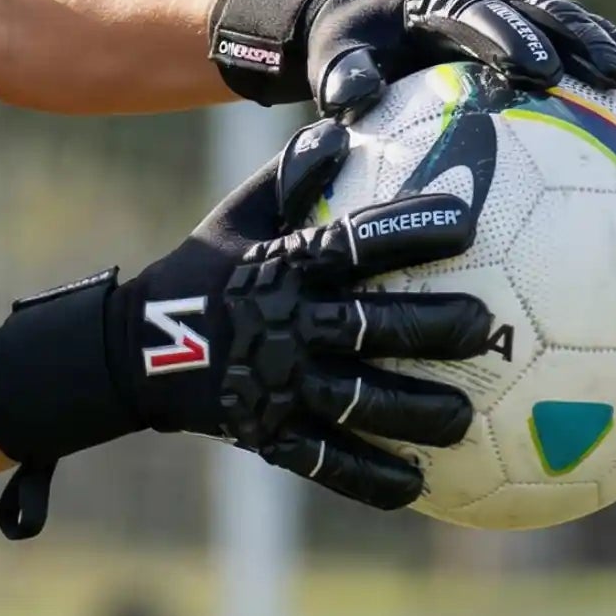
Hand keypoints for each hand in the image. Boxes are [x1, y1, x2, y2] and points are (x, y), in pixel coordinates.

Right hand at [0, 120, 494, 537]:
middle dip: (431, 327)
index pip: (354, 243)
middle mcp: (285, 325)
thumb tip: (340, 128)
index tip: (464, 221)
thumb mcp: (234, 219)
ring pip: (357, 400)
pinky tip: (416, 486)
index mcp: (282, 268)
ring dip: (414, 410)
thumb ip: (287, 179)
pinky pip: (325, 461)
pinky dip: (369, 477)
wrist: (133, 351)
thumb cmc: (201, 274)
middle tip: (482, 327)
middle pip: (369, 326)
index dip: (409, 230)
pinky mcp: (267, 433)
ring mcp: (277, 385)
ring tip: (463, 417)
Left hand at [211, 0, 615, 120]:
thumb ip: (343, 76)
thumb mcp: (335, 58)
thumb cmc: (345, 48)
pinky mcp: (537, 31)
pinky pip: (586, 48)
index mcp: (439, 1)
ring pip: (579, 25)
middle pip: (545, 12)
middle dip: (581, 42)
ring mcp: (516, 10)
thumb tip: (349, 101)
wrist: (358, 24)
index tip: (538, 72)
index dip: (511, 39)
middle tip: (614, 79)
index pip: (480, 15)